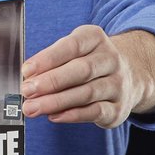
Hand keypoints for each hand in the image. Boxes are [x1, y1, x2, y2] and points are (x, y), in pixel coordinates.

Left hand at [20, 25, 154, 128]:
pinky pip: (95, 112)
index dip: (47, 59)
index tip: (26, 71)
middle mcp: (110, 59)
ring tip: (33, 107)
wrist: (129, 75)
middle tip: (27, 91)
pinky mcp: (119, 107)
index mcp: (95, 38)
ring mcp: (117, 84)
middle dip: (51, 81)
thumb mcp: (74, 50)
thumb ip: (52, 61)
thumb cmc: (88, 60)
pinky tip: (54, 116)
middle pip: (81, 70)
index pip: (71, 46)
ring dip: (56, 102)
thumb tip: (28, 78)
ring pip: (86, 93)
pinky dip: (73, 115)